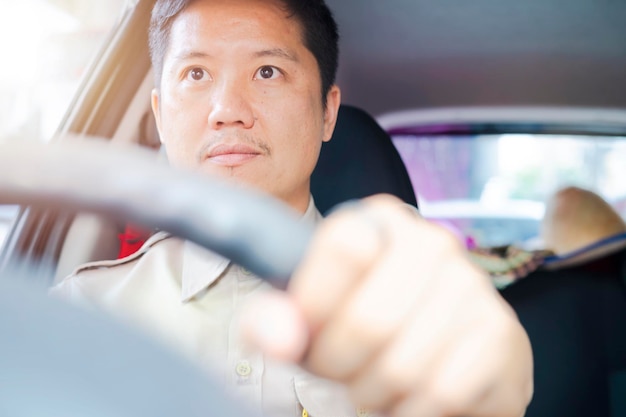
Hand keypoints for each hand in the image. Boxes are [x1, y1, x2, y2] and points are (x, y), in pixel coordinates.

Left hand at [242, 194, 532, 416]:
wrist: (446, 353)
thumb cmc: (365, 332)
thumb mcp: (311, 321)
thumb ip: (277, 322)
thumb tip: (274, 336)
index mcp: (379, 222)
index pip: (344, 247)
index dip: (315, 304)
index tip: (306, 332)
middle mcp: (432, 242)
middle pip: (368, 320)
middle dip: (339, 366)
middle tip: (339, 373)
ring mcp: (472, 287)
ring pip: (401, 365)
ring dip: (372, 394)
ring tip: (372, 384)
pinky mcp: (501, 334)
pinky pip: (440, 392)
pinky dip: (409, 411)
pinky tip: (407, 398)